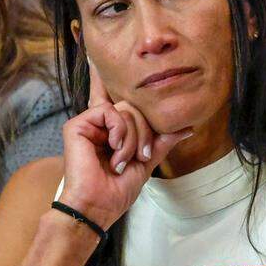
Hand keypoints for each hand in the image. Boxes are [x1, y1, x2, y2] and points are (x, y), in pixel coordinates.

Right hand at [57, 63, 191, 229]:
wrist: (98, 206)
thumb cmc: (117, 190)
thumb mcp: (146, 162)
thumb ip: (162, 141)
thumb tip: (187, 128)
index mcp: (113, 130)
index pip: (122, 101)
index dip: (112, 84)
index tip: (99, 58)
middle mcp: (100, 123)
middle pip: (134, 108)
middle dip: (143, 135)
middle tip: (137, 157)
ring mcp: (88, 123)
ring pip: (125, 110)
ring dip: (132, 139)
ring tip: (122, 160)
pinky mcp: (77, 125)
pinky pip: (109, 112)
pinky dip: (119, 132)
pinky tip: (113, 149)